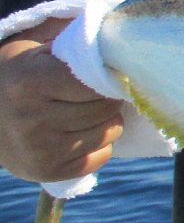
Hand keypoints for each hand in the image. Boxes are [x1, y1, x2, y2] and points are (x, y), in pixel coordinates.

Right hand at [0, 17, 123, 181]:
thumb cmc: (23, 78)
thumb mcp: (39, 55)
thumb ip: (77, 50)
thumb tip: (122, 50)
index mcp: (29, 84)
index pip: (96, 81)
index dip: (108, 77)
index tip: (107, 75)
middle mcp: (32, 120)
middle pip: (106, 108)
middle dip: (109, 99)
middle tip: (95, 95)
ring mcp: (40, 150)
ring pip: (109, 132)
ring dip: (107, 122)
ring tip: (86, 114)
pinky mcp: (48, 173)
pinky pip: (102, 156)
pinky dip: (99, 145)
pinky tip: (79, 135)